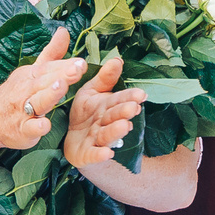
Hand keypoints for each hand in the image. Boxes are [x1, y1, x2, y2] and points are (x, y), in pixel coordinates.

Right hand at [0, 27, 90, 151]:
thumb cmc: (16, 93)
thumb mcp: (32, 71)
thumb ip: (51, 53)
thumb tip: (64, 31)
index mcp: (32, 75)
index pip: (50, 68)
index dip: (66, 65)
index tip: (82, 62)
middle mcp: (27, 91)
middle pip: (45, 81)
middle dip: (62, 74)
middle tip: (78, 69)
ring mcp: (23, 111)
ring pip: (38, 102)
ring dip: (49, 94)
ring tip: (61, 86)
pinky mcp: (22, 130)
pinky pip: (29, 128)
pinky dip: (37, 126)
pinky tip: (45, 124)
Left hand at [60, 53, 146, 169]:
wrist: (74, 140)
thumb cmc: (85, 113)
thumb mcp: (91, 92)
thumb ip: (104, 78)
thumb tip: (118, 59)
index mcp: (107, 106)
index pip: (119, 100)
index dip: (129, 97)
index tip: (141, 94)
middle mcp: (105, 123)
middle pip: (115, 116)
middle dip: (124, 112)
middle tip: (133, 108)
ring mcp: (97, 140)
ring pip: (107, 134)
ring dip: (116, 131)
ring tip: (125, 126)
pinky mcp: (87, 154)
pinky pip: (94, 154)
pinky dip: (100, 155)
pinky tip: (108, 154)